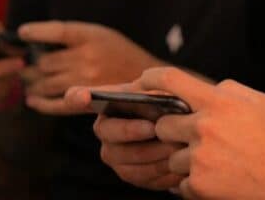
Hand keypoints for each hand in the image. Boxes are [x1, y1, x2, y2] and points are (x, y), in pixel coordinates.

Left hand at [18, 21, 163, 114]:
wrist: (147, 83)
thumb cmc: (119, 53)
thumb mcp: (99, 34)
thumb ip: (72, 35)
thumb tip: (34, 39)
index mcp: (90, 36)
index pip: (56, 30)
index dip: (35, 32)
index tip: (21, 33)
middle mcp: (86, 58)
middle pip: (44, 60)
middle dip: (29, 62)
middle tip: (21, 62)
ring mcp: (85, 81)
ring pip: (44, 82)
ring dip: (30, 81)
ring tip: (26, 79)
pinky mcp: (86, 102)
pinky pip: (55, 105)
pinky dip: (39, 103)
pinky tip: (31, 100)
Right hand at [66, 82, 186, 191]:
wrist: (188, 128)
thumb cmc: (172, 103)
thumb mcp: (164, 88)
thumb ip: (152, 85)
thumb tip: (146, 89)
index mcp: (108, 103)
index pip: (78, 97)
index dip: (76, 97)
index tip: (83, 96)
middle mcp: (106, 130)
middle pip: (107, 132)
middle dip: (131, 131)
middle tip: (156, 128)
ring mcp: (115, 154)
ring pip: (124, 160)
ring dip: (152, 154)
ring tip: (176, 146)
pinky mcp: (131, 173)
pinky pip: (141, 178)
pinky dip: (161, 172)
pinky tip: (178, 163)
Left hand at [138, 67, 264, 199]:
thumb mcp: (258, 102)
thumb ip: (228, 89)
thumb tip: (208, 88)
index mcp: (218, 102)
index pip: (171, 80)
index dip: (149, 78)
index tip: (140, 81)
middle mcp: (204, 127)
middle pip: (163, 125)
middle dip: (173, 133)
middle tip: (192, 139)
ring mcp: (199, 157)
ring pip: (172, 158)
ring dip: (186, 162)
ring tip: (214, 164)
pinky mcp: (198, 184)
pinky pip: (181, 184)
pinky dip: (195, 185)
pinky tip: (217, 181)